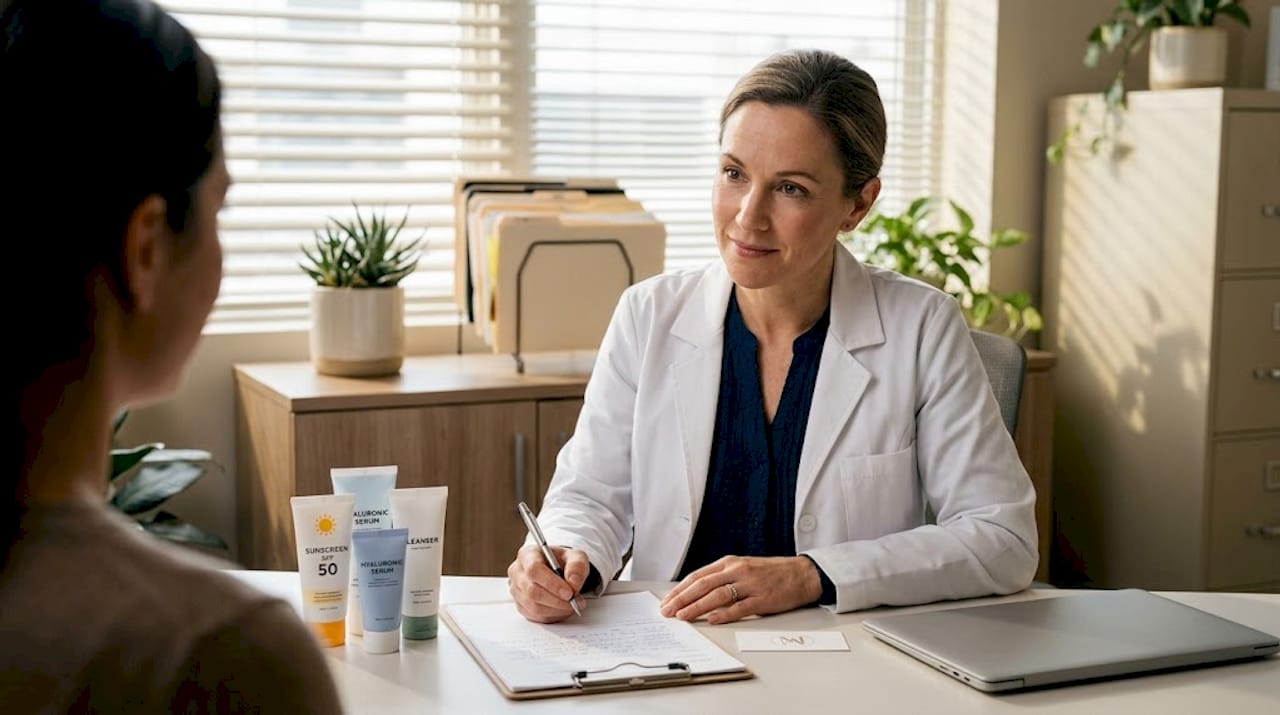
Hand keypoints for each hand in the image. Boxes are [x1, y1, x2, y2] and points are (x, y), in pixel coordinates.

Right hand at [507, 544, 589, 622]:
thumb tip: (573, 581)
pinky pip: (535, 616)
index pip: (534, 569)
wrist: (557, 570)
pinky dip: (553, 615)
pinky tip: (563, 609)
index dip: (551, 583)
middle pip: (532, 591)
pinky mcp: (521, 605)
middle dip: (557, 600)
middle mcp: (517, 572)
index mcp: (527, 555)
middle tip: (575, 601)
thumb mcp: (575, 556)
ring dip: (557, 609)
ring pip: (534, 606)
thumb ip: (577, 566)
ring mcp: (517, 590)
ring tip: (572, 605)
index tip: (569, 592)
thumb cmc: (562, 562)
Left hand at [659, 555, 821, 624]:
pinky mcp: (762, 599)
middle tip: (668, 611)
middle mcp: (737, 571)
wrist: (801, 574)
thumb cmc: (770, 573)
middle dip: (682, 599)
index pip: (698, 576)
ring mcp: (750, 585)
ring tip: (683, 616)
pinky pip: (740, 607)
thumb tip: (695, 594)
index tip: (667, 601)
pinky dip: (724, 614)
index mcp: (729, 562)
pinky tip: (711, 619)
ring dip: (697, 607)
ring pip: (717, 596)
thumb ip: (721, 578)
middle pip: (703, 585)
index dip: (680, 589)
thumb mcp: (742, 568)